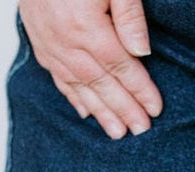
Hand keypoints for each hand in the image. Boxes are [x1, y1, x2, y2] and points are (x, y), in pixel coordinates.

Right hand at [18, 0, 162, 138]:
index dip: (140, 90)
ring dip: (101, 112)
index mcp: (86, 27)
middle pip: (102, 84)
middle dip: (124, 109)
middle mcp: (66, 42)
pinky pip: (58, 77)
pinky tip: (86, 112)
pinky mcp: (39, 42)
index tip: (155, 109)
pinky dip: (74, 97)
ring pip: (79, 87)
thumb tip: (142, 52)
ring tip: (117, 133)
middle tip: (141, 130)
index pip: (121, 67)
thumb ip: (128, 15)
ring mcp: (50, 44)